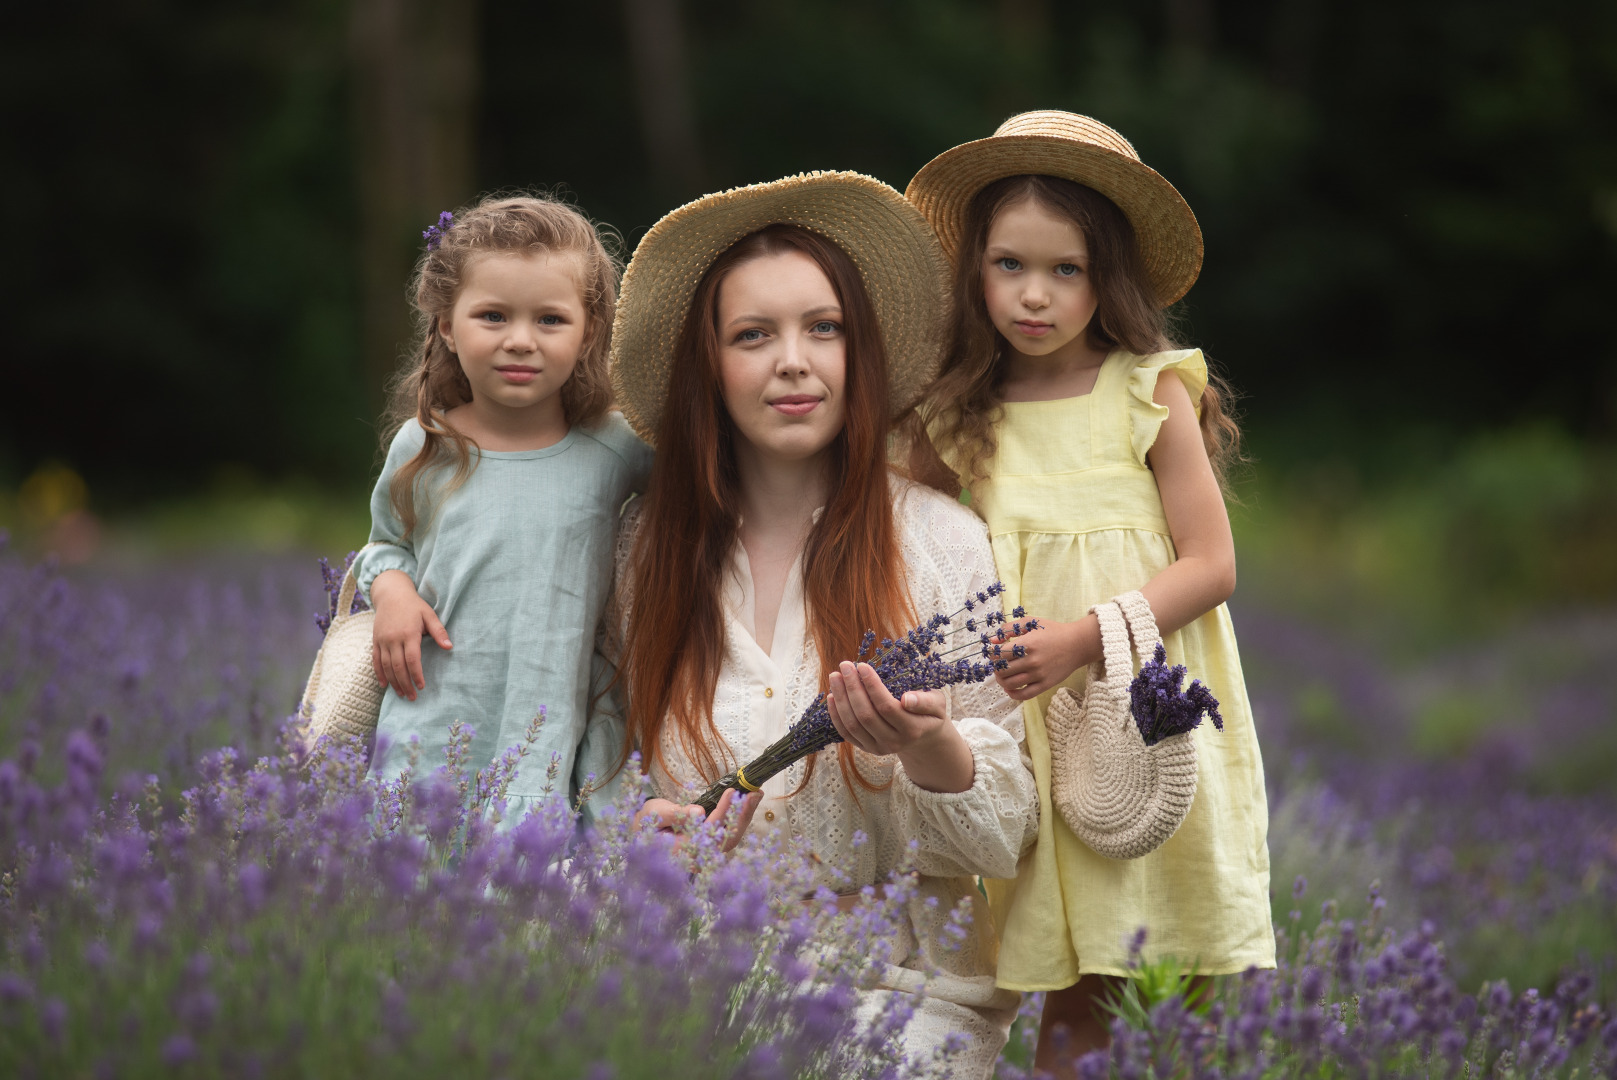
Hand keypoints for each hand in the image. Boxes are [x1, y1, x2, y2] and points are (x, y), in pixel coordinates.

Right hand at [370, 569, 450, 700]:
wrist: (391, 594)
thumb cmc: (414, 605)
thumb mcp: (429, 615)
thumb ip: (439, 631)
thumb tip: (450, 647)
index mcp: (409, 633)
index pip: (412, 659)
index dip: (416, 675)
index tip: (422, 686)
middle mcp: (393, 639)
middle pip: (398, 667)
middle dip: (405, 684)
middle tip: (412, 697)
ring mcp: (382, 640)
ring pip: (386, 666)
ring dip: (393, 682)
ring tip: (401, 694)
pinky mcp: (375, 641)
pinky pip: (376, 660)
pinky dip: (379, 674)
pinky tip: (385, 685)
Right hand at [635, 789, 761, 853]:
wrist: (641, 835)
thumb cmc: (645, 823)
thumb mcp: (654, 814)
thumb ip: (675, 814)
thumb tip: (699, 812)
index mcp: (680, 851)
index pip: (708, 831)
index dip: (722, 811)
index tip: (732, 792)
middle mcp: (696, 858)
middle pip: (727, 839)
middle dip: (742, 815)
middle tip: (755, 793)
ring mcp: (705, 855)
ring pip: (730, 838)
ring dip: (744, 816)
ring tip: (756, 794)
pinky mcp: (709, 847)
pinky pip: (728, 835)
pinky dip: (738, 818)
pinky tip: (746, 803)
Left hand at [826, 661, 972, 792]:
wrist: (924, 737)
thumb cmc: (930, 712)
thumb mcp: (937, 703)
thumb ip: (925, 701)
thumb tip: (907, 699)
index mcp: (912, 729)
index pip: (887, 707)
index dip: (872, 686)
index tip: (862, 666)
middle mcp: (893, 742)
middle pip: (866, 715)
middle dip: (852, 688)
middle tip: (845, 665)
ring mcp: (878, 748)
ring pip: (853, 724)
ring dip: (841, 699)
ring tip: (836, 676)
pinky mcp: (866, 748)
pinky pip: (846, 733)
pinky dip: (836, 715)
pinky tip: (831, 695)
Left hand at [992, 617, 1094, 701]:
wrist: (1077, 644)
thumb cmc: (1053, 631)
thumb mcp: (1032, 622)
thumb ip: (1009, 629)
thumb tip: (992, 641)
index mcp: (1026, 644)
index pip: (998, 654)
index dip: (992, 655)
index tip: (994, 654)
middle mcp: (1031, 661)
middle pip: (1001, 670)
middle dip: (995, 667)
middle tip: (998, 664)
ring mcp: (1039, 675)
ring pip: (1010, 684)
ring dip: (1001, 681)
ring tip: (1003, 675)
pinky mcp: (1045, 684)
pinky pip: (1024, 695)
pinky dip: (1013, 694)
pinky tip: (1010, 688)